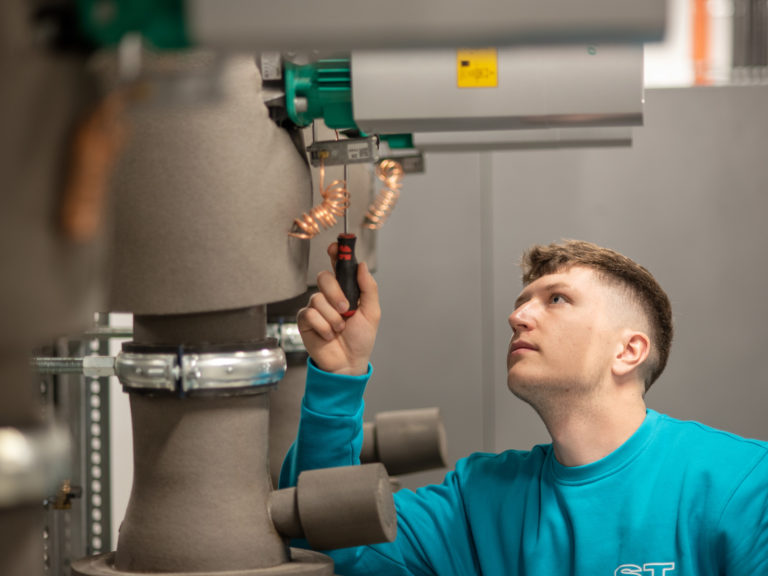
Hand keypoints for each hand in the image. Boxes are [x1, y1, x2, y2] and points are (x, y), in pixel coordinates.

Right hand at [297, 243, 379, 374]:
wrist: (349, 362)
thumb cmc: (361, 338)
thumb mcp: (372, 312)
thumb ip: (368, 287)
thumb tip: (361, 264)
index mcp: (345, 290)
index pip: (338, 266)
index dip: (335, 254)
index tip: (335, 247)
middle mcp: (329, 296)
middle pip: (324, 278)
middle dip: (336, 294)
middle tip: (346, 310)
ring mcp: (316, 308)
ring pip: (318, 298)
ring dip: (333, 317)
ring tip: (339, 329)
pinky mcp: (305, 321)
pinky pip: (310, 314)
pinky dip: (323, 326)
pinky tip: (328, 335)